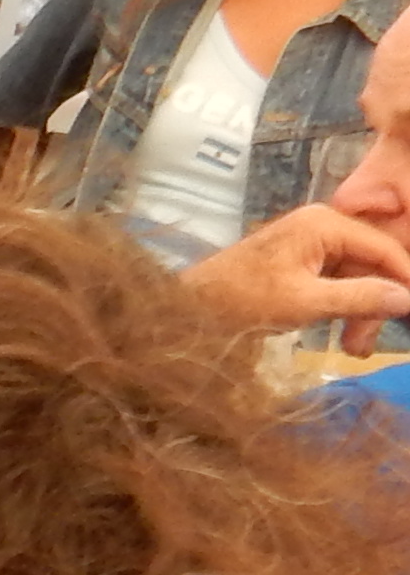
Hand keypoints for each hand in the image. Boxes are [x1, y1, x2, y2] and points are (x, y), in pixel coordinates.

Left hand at [183, 201, 409, 340]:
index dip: (405, 279)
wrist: (185, 309)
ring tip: (353, 350)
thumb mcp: (305, 302)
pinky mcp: (299, 264)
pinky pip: (335, 284)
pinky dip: (341, 309)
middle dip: (375, 305)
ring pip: (355, 278)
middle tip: (364, 346)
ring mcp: (309, 244)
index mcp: (324, 224)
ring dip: (359, 313)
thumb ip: (360, 297)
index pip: (385, 248)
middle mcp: (321, 226)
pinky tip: (344, 337)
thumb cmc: (240, 300)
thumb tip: (408, 298)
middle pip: (370, 265)